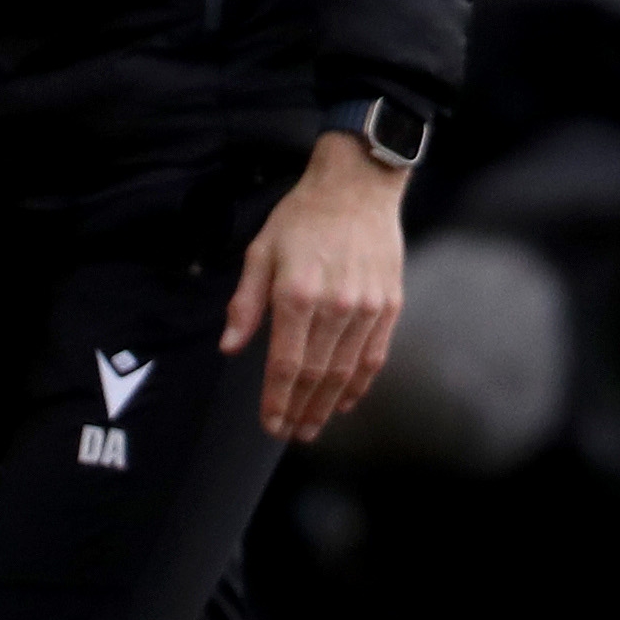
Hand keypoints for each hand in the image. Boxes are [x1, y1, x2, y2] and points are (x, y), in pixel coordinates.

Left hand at [223, 132, 407, 441]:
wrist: (358, 186)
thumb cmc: (303, 216)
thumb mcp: (260, 251)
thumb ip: (245, 302)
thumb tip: (230, 346)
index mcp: (296, 294)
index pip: (284, 364)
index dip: (275, 400)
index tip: (269, 424)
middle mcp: (334, 306)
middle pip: (316, 375)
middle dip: (301, 410)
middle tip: (291, 433)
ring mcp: (366, 307)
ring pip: (346, 371)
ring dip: (328, 405)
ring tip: (315, 426)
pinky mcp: (389, 304)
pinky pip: (375, 355)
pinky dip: (360, 383)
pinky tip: (347, 401)